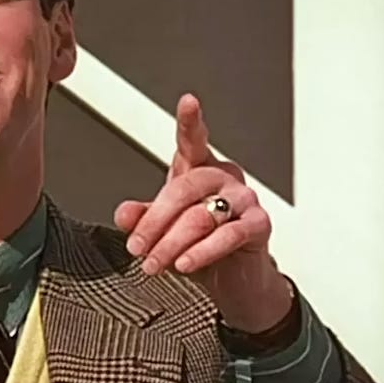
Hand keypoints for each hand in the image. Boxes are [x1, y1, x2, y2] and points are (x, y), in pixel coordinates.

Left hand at [114, 93, 291, 332]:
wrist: (233, 280)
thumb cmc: (198, 244)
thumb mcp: (163, 231)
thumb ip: (143, 218)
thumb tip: (124, 214)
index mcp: (200, 169)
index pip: (193, 141)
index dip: (191, 122)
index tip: (188, 102)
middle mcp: (224, 177)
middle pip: (184, 189)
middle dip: (155, 222)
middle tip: (136, 248)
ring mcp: (245, 199)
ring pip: (201, 216)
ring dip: (171, 244)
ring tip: (153, 264)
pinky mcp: (259, 225)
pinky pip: (227, 236)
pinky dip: (201, 252)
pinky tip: (184, 264)